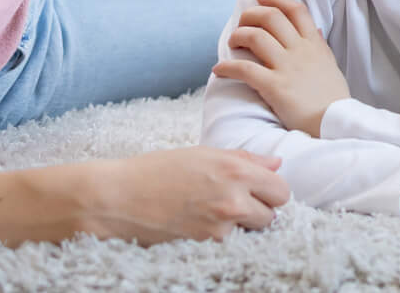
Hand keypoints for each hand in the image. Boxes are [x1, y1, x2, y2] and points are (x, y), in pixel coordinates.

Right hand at [78, 146, 289, 243]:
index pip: (281, 190)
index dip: (271, 190)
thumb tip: (276, 164)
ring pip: (250, 230)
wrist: (118, 199)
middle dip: (259, 209)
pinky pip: (227, 241)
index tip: (259, 189)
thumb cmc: (157, 170)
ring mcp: (220, 226)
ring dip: (240, 224)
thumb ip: (245, 160)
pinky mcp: (205, 245)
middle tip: (234, 200)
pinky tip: (198, 221)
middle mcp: (233, 199)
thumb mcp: (203, 154)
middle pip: (272, 214)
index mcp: (236, 171)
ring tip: (211, 210)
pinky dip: (219, 234)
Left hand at [211, 0, 350, 136]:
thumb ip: (320, 46)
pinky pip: (245, 70)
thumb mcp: (331, 65)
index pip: (296, 10)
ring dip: (238, 36)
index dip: (275, 0)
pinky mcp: (275, 86)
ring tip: (232, 44)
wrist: (336, 123)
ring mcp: (287, 67)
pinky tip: (219, 71)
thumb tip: (315, 29)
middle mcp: (300, 50)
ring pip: (256, 37)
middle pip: (271, 17)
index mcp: (315, 44)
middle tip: (241, 23)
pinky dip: (227, 68)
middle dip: (251, 15)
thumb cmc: (333, 98)